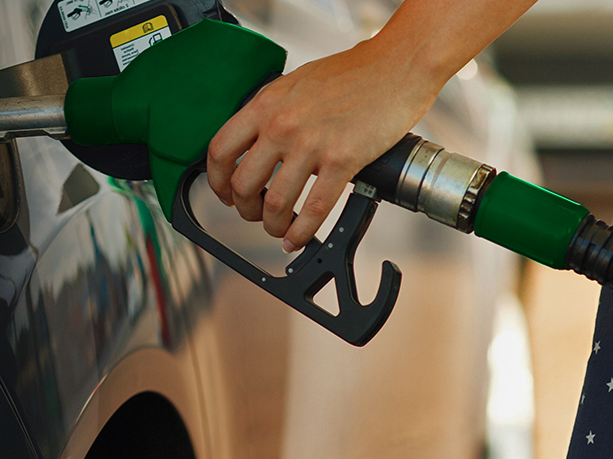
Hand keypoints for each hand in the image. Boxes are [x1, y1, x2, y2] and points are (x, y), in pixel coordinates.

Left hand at [206, 37, 445, 252]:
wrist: (396, 67)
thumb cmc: (353, 73)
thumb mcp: (295, 85)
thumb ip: (273, 113)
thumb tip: (258, 146)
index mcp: (266, 104)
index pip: (220, 151)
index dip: (217, 181)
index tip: (225, 193)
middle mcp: (282, 124)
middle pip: (243, 184)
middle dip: (245, 209)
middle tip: (255, 214)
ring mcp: (311, 144)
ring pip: (275, 203)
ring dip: (273, 225)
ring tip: (279, 229)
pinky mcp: (342, 160)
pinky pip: (313, 209)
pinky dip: (302, 232)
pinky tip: (300, 237)